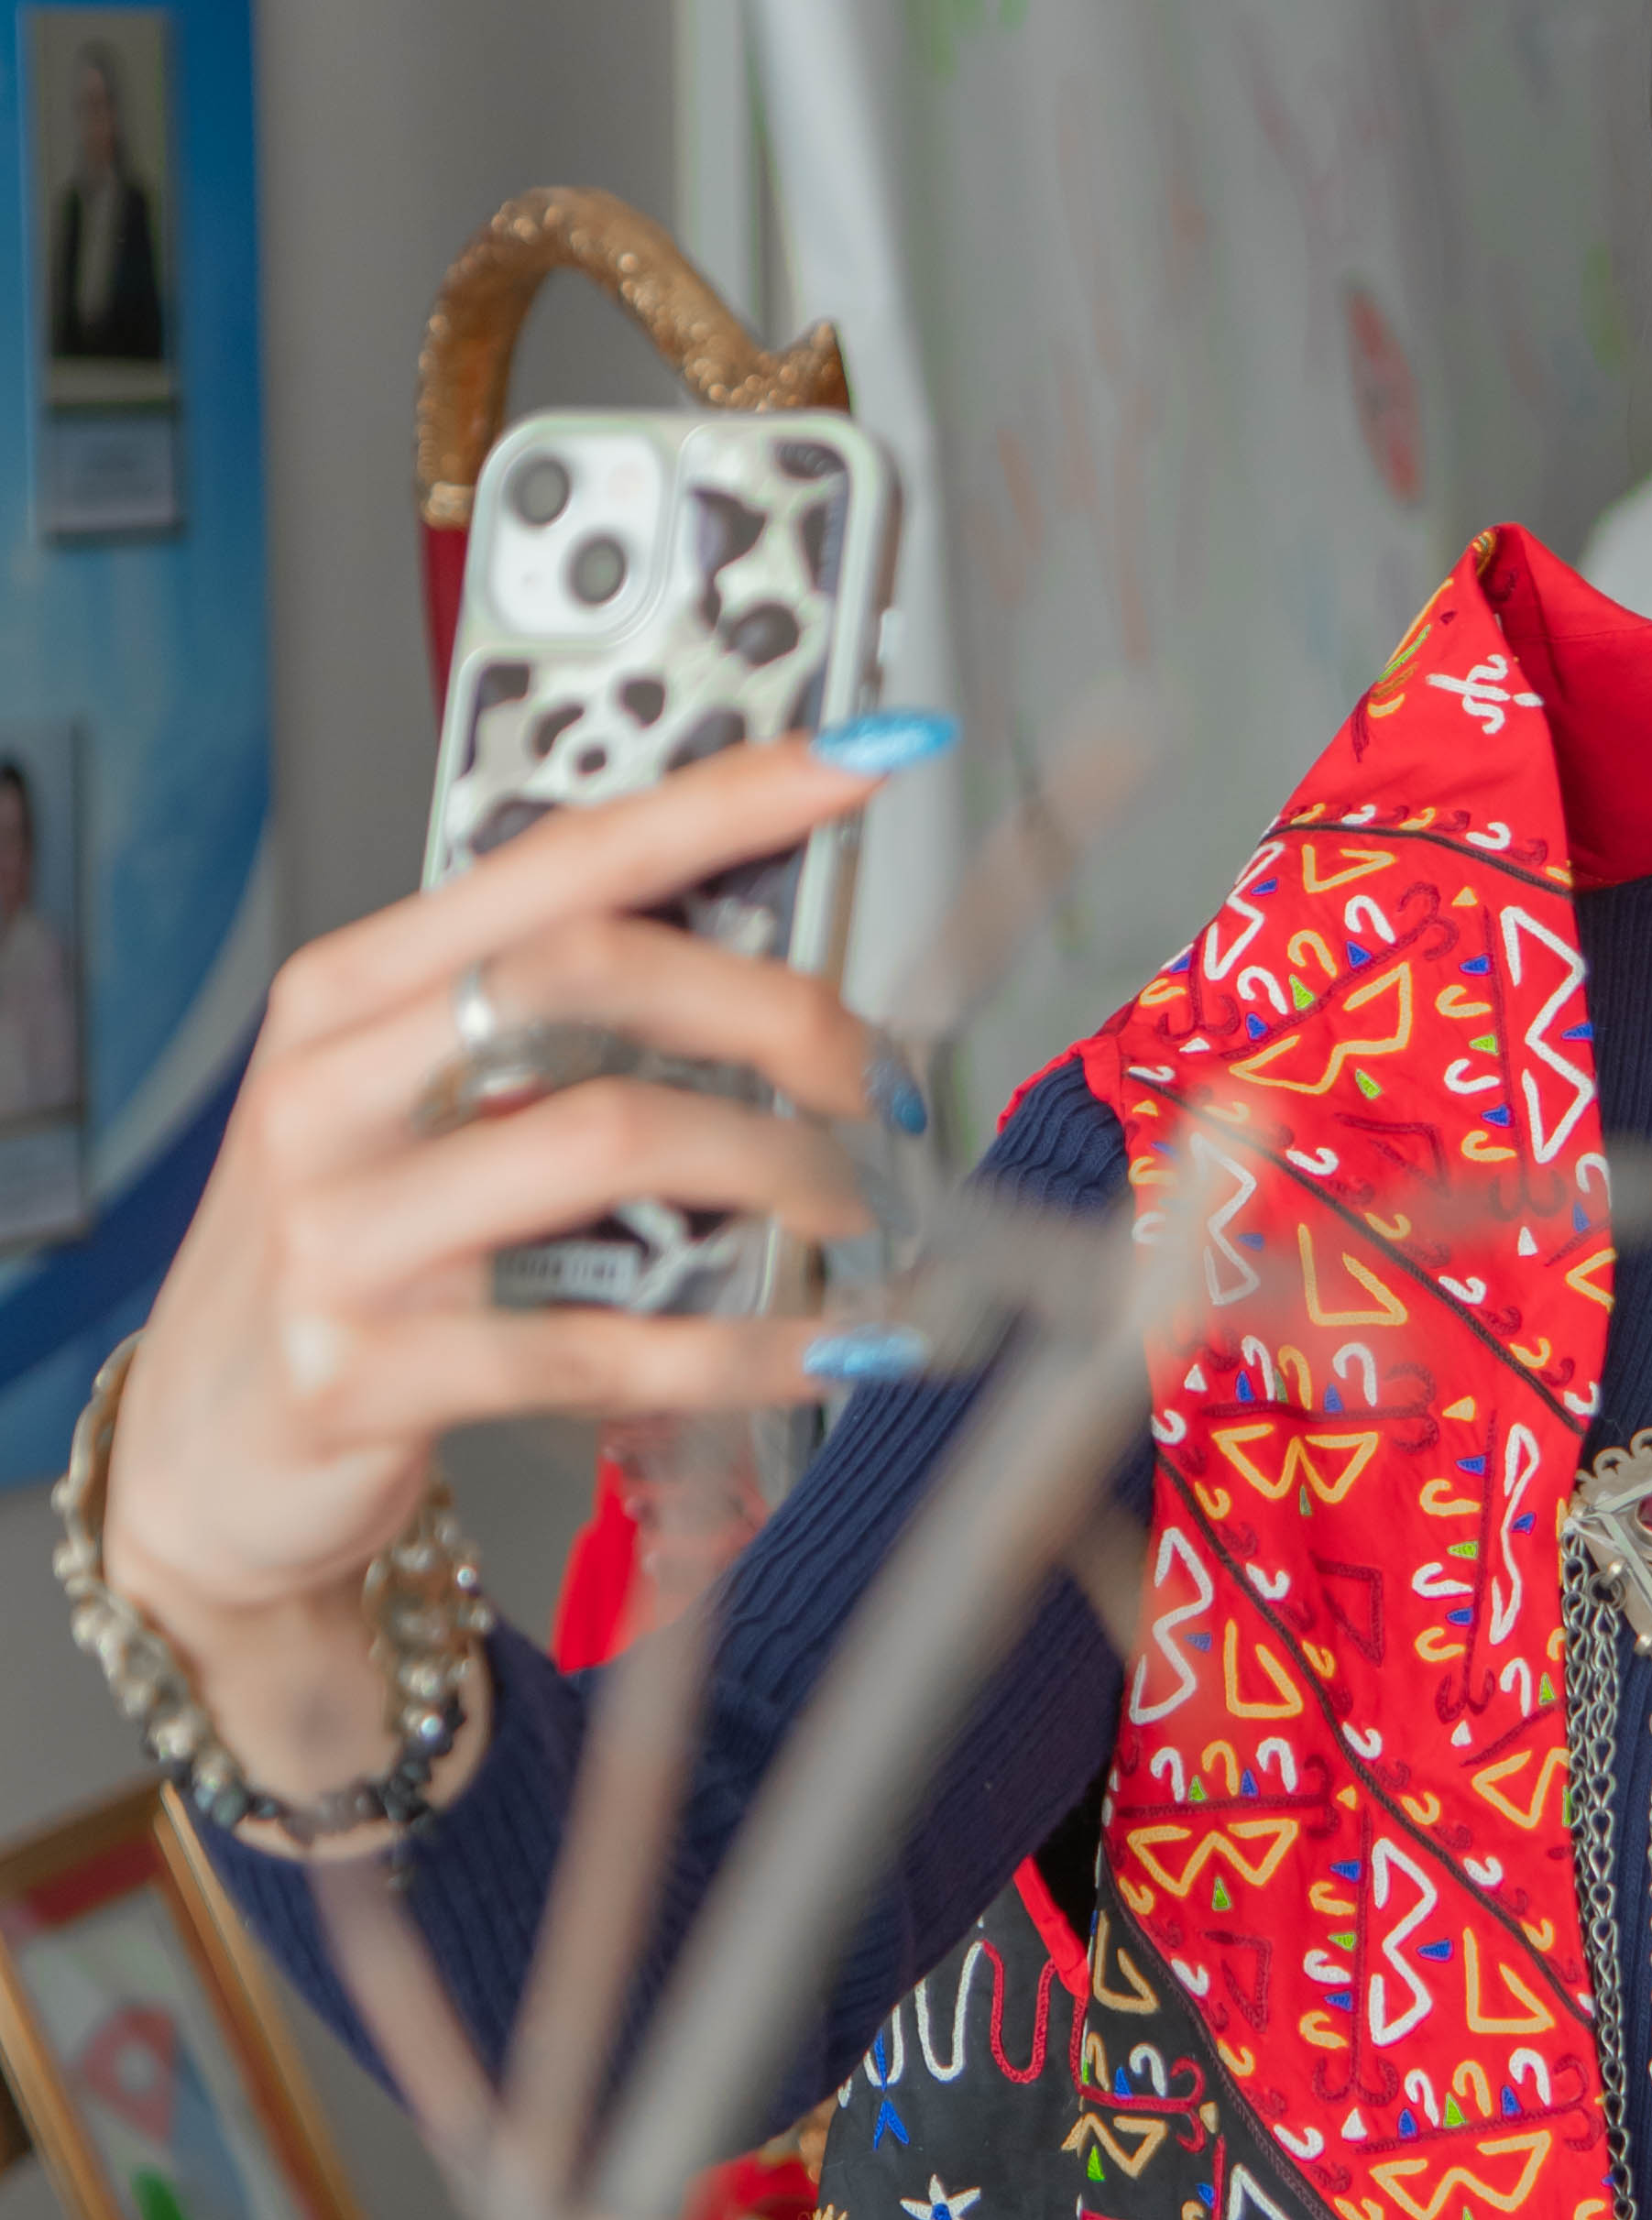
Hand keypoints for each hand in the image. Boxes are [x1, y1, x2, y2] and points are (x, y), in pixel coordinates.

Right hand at [101, 732, 924, 1829]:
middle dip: (777, 1011)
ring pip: (610, 1139)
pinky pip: (599, 1345)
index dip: (720, 804)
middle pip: (591, 973)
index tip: (855, 765)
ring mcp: (342, 1232)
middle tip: (878, 1079)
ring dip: (778, 1171)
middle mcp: (334, 1089)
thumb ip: (537, 1035)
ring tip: (852, 1210)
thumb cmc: (343, 1263)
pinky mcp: (366, 1370)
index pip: (558, 858)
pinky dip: (740, 1347)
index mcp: (353, 996)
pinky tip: (822, 1346)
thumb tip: (760, 967)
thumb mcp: (401, 1113)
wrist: (205, 1454)